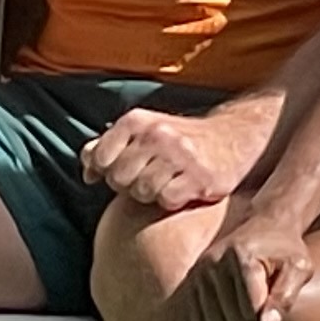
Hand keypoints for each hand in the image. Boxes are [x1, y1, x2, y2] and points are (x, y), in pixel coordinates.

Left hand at [82, 101, 260, 214]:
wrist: (233, 137)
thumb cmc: (178, 139)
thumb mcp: (142, 132)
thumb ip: (108, 146)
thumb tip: (86, 171)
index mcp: (137, 120)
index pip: (100, 157)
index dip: (106, 171)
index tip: (120, 171)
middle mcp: (157, 134)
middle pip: (118, 178)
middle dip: (127, 185)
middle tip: (145, 179)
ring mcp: (180, 156)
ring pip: (141, 191)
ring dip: (149, 195)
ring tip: (163, 184)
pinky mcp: (200, 177)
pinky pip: (167, 200)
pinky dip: (170, 200)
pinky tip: (180, 190)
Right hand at [190, 202, 317, 320]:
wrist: (266, 224)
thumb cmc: (286, 250)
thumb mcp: (299, 269)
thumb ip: (285, 297)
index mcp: (242, 257)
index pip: (252, 309)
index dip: (268, 312)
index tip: (276, 299)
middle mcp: (215, 262)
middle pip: (234, 318)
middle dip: (251, 319)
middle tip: (261, 300)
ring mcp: (200, 270)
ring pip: (215, 320)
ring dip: (232, 320)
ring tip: (246, 303)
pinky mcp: (191, 277)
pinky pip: (198, 316)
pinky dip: (214, 318)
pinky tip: (228, 306)